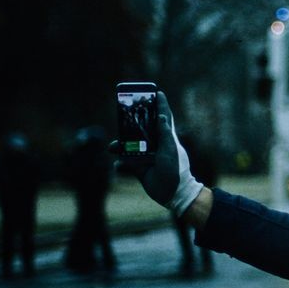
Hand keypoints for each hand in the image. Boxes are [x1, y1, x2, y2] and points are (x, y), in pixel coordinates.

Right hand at [110, 91, 203, 214]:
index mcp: (167, 138)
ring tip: (111, 147)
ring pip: (130, 146)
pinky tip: (118, 165)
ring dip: (120, 146)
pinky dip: (121, 164)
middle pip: (142, 129)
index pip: (164, 118)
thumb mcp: (170, 151)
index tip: (157, 92)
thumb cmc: (176, 171)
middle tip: (122, 115)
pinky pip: (127, 163)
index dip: (161, 105)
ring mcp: (147, 156)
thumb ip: (165, 135)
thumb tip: (162, 117)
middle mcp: (156, 145)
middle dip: (131, 124)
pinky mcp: (140, 168)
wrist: (174, 195)